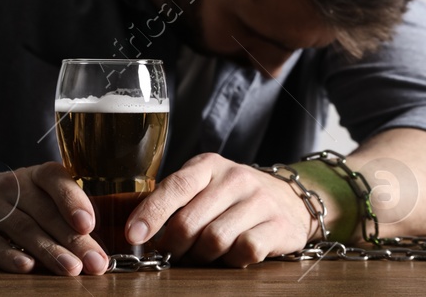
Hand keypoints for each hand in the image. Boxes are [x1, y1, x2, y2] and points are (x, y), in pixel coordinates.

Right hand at [0, 162, 108, 275]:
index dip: (73, 201)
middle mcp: (13, 186)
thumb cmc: (14, 201)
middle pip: (46, 213)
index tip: (89, 225)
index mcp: (37, 175)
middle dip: (74, 240)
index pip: (56, 180)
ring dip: (50, 251)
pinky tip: (27, 267)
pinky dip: (9, 256)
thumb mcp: (38, 195)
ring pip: (23, 229)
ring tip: (72, 269)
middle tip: (94, 262)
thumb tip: (96, 248)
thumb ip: (64, 214)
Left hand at [126, 152, 313, 266]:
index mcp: (210, 165)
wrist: (290, 200)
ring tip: (205, 253)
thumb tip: (138, 233)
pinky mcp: (280, 225)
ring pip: (215, 240)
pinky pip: (245, 250)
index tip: (134, 235)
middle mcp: (237, 178)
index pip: (176, 187)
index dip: (152, 213)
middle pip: (189, 223)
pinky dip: (233, 260)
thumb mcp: (204, 187)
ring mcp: (261, 201)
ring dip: (203, 256)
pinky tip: (233, 254)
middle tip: (177, 252)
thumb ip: (175, 201)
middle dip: (176, 246)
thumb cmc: (233, 199)